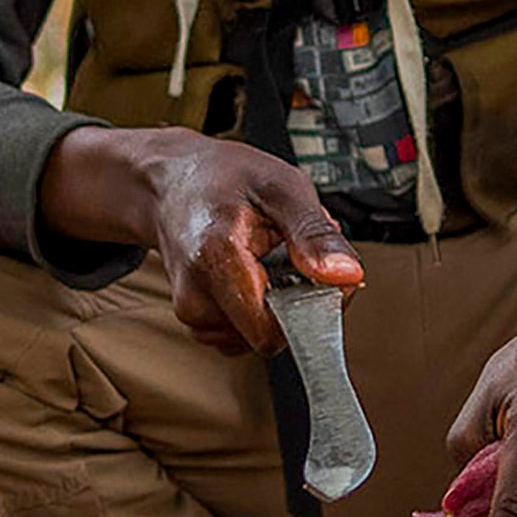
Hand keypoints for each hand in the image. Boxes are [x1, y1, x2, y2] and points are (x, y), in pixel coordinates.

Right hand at [38, 125, 361, 352]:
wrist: (169, 183)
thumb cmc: (222, 179)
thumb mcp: (280, 186)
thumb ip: (314, 234)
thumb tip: (346, 276)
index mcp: (217, 258)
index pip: (269, 331)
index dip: (308, 313)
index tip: (317, 278)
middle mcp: (195, 295)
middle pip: (267, 336)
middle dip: (294, 304)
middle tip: (291, 257)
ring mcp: (191, 312)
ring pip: (257, 337)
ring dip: (276, 305)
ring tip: (267, 259)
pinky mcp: (196, 320)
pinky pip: (242, 333)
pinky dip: (256, 309)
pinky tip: (252, 273)